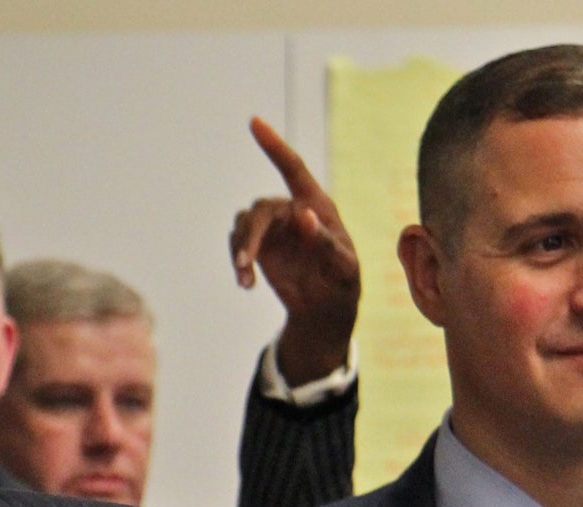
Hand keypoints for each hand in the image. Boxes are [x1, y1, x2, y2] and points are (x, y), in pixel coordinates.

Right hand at [228, 116, 362, 385]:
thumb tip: (303, 215)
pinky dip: (238, 261)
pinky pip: (238, 244)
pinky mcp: (258, 246)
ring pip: (245, 225)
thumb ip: (326, 242)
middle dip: (251, 235)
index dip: (274, 145)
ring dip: (241, 249)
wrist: (324, 309)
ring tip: (245, 278)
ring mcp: (273, 229)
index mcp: (317, 206)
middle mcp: (292, 211)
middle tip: (245, 263)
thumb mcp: (343, 267)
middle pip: (262, 209)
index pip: (294, 169)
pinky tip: (246, 284)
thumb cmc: (342, 283)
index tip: (254, 122)